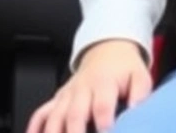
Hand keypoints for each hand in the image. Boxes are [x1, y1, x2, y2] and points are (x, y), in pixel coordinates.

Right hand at [26, 39, 151, 132]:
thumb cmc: (124, 68)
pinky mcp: (58, 99)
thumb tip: (136, 109)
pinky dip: (35, 126)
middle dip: (74, 132)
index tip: (106, 130)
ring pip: (54, 116)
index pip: (101, 103)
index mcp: (103, 83)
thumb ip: (140, 92)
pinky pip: (41, 113)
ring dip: (53, 132)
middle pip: (74, 113)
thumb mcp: (139, 75)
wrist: (107, 51)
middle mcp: (81, 89)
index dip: (103, 119)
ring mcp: (67, 95)